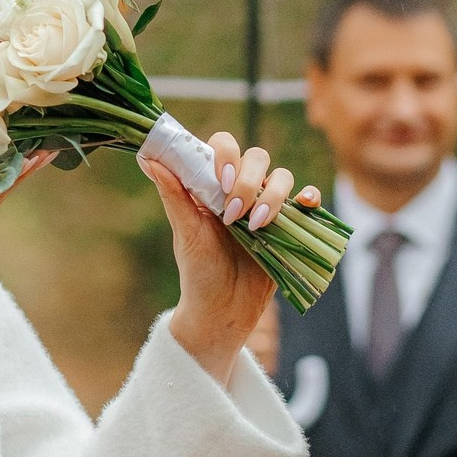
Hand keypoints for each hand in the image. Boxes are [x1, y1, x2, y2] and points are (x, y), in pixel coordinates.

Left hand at [140, 133, 305, 384]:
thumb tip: (148, 158)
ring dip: (271, 195)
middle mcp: (242, 189)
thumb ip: (173, 193)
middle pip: (257, 157)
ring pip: (282, 176)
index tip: (220, 181)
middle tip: (234, 214)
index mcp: (214, 184)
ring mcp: (267, 205)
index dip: (226, 155)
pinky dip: (309, 197)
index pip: (224, 146)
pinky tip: (304, 204)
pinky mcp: (289, 225)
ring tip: (254, 226)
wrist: (223, 310)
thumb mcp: (186, 232)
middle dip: (248, 181)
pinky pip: (306, 201)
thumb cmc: (199, 271)